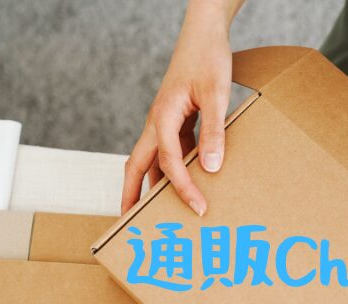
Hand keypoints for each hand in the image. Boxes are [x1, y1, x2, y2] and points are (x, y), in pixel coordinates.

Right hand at [121, 0, 240, 214]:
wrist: (204, 35)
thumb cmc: (207, 59)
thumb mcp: (216, 95)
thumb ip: (213, 132)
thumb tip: (210, 168)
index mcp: (162, 117)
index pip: (168, 161)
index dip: (182, 187)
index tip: (198, 207)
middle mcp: (157, 123)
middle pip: (137, 167)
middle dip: (131, 196)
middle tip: (131, 224)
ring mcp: (165, 123)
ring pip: (152, 161)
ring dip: (153, 186)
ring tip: (159, 212)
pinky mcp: (176, 121)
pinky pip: (170, 152)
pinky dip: (174, 170)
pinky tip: (189, 183)